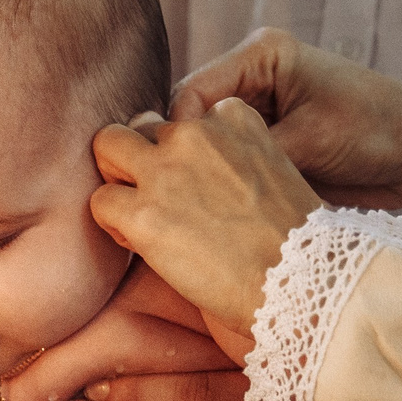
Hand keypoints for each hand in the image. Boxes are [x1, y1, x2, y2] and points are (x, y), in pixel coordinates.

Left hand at [90, 99, 322, 341]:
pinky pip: (100, 200)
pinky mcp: (142, 213)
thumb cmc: (292, 241)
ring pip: (108, 145)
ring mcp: (165, 171)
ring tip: (141, 214)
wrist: (300, 283)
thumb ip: (231, 154)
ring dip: (118, 178)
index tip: (201, 187)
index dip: (184, 153)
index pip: (185, 117)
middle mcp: (195, 133)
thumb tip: (190, 169)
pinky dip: (113, 223)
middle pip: (141, 125)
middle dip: (142, 157)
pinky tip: (141, 244)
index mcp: (232, 117)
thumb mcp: (272, 170)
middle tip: (157, 197)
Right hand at [171, 29, 401, 217]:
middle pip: (192, 120)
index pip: (191, 92)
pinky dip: (226, 188)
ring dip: (204, 176)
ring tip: (193, 210)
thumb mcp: (308, 138)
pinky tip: (218, 214)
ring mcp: (262, 117)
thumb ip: (248, 153)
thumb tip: (194, 178)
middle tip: (173, 198)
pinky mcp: (274, 147)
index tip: (172, 173)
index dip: (177, 133)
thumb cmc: (378, 128)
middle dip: (185, 156)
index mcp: (260, 57)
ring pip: (208, 148)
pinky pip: (234, 167)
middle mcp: (254, 82)